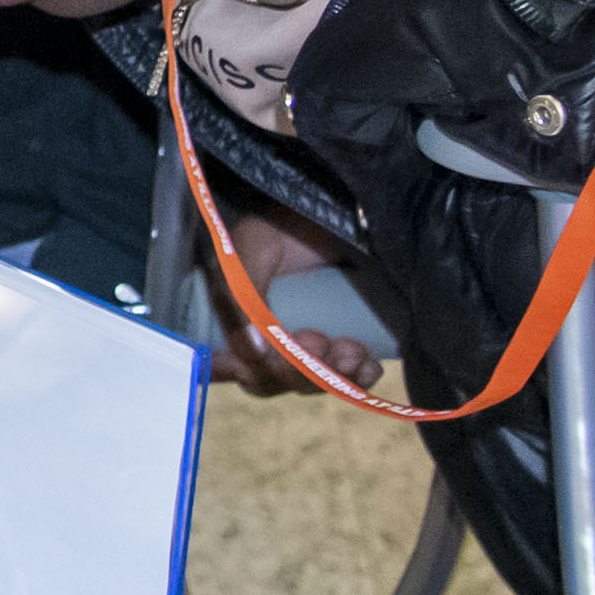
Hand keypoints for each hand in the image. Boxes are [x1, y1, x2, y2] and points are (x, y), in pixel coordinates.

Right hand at [212, 206, 379, 396]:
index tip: (262, 363)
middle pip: (272, 380)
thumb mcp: (251, 252)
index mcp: (231, 319)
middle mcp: (265, 339)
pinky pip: (349, 379)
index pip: (226, 366)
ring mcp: (305, 344)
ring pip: (310, 383)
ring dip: (330, 375)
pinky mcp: (342, 343)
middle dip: (296, 372)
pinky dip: (359, 378)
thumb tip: (255, 352)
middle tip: (317, 338)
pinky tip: (368, 363)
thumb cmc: (280, 226)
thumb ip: (241, 297)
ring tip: (350, 348)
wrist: (332, 211)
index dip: (242, 372)